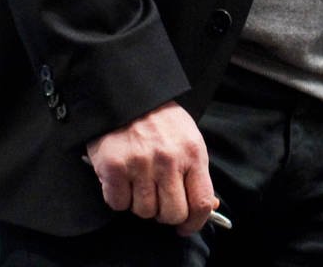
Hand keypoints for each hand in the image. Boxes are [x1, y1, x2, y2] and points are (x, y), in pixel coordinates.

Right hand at [85, 101, 217, 234]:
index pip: (201, 203)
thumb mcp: (188, 139)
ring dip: (140, 203)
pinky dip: (119, 197)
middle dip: (164, 214)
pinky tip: (122, 178)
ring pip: (143, 212)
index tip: (185, 227)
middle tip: (158, 200)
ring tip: (139, 181)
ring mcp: (141, 165)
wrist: (127, 95)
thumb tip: (207, 207)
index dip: (194, 222)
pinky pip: (118, 204)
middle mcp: (169, 161)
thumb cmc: (160, 120)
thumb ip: (196, 173)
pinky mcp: (114, 168)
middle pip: (172, 214)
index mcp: (193, 154)